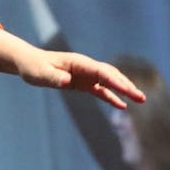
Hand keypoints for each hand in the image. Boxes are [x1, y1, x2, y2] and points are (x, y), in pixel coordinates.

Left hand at [0, 28, 145, 109]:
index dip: (115, 81)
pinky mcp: (83, 83)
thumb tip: (67, 81)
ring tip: (140, 100)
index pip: (102, 71)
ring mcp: (86, 75)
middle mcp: (86, 67)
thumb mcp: (40, 74)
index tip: (127, 90)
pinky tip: (122, 106)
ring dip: (124, 89)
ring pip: (110, 81)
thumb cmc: (33, 67)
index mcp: (79, 63)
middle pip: (111, 75)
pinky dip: (111, 97)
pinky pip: (101, 90)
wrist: (28, 63)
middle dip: (127, 85)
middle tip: (141, 97)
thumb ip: (54, 77)